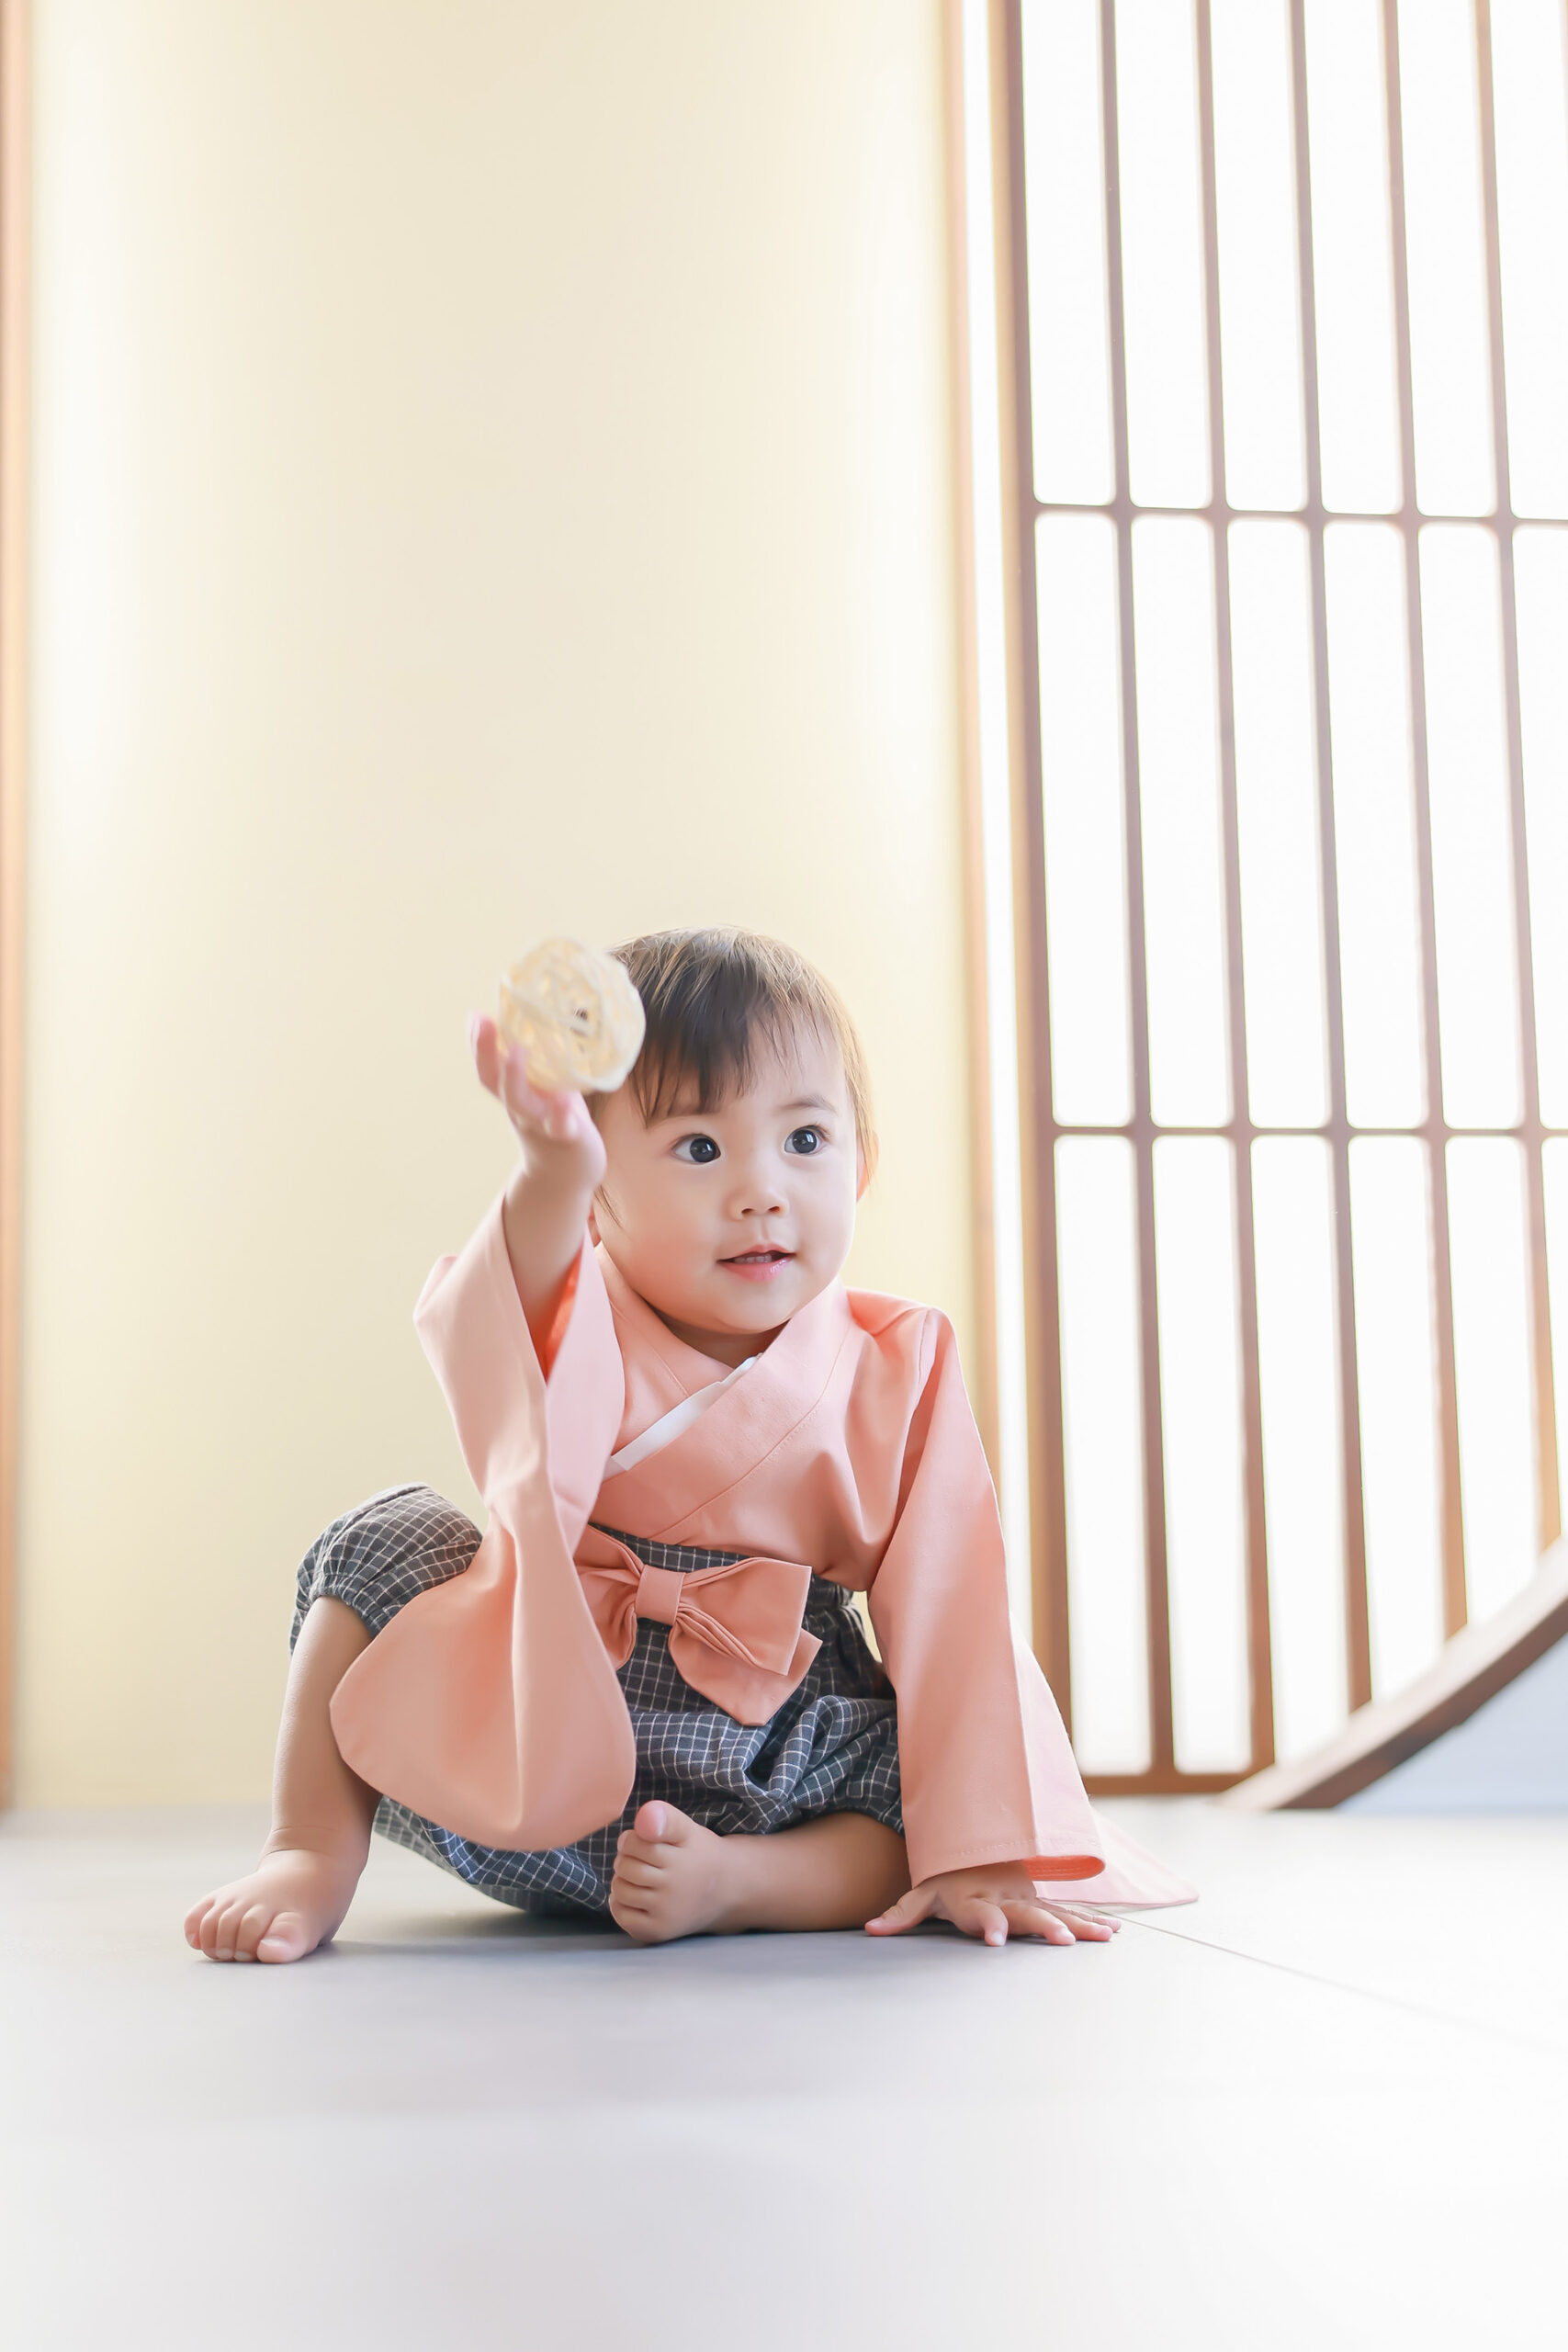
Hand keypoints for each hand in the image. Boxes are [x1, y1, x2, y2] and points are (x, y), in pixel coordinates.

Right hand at [469, 1013, 605, 1189]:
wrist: (566, 1174)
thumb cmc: (557, 1120)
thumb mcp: (544, 1089)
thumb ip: (541, 1061)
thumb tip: (546, 1015)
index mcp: (514, 1091)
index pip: (488, 1065)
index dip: (478, 1043)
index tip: (474, 1015)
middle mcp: (520, 1107)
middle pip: (493, 1080)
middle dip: (484, 1050)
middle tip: (480, 1020)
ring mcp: (540, 1123)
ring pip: (520, 1103)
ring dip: (514, 1076)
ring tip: (516, 1050)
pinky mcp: (567, 1137)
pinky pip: (560, 1127)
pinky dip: (560, 1116)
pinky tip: (566, 1104)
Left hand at [865, 1861, 1120, 1948]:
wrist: (976, 1843)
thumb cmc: (947, 1877)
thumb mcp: (923, 1893)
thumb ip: (900, 1913)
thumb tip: (870, 1929)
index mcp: (973, 1898)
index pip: (979, 1913)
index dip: (986, 1925)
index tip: (994, 1940)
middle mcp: (1004, 1897)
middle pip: (1025, 1913)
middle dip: (1043, 1926)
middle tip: (1061, 1940)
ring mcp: (1027, 1897)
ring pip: (1055, 1911)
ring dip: (1078, 1923)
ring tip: (1102, 1937)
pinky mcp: (1042, 1900)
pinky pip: (1069, 1911)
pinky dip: (1091, 1919)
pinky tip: (1113, 1932)